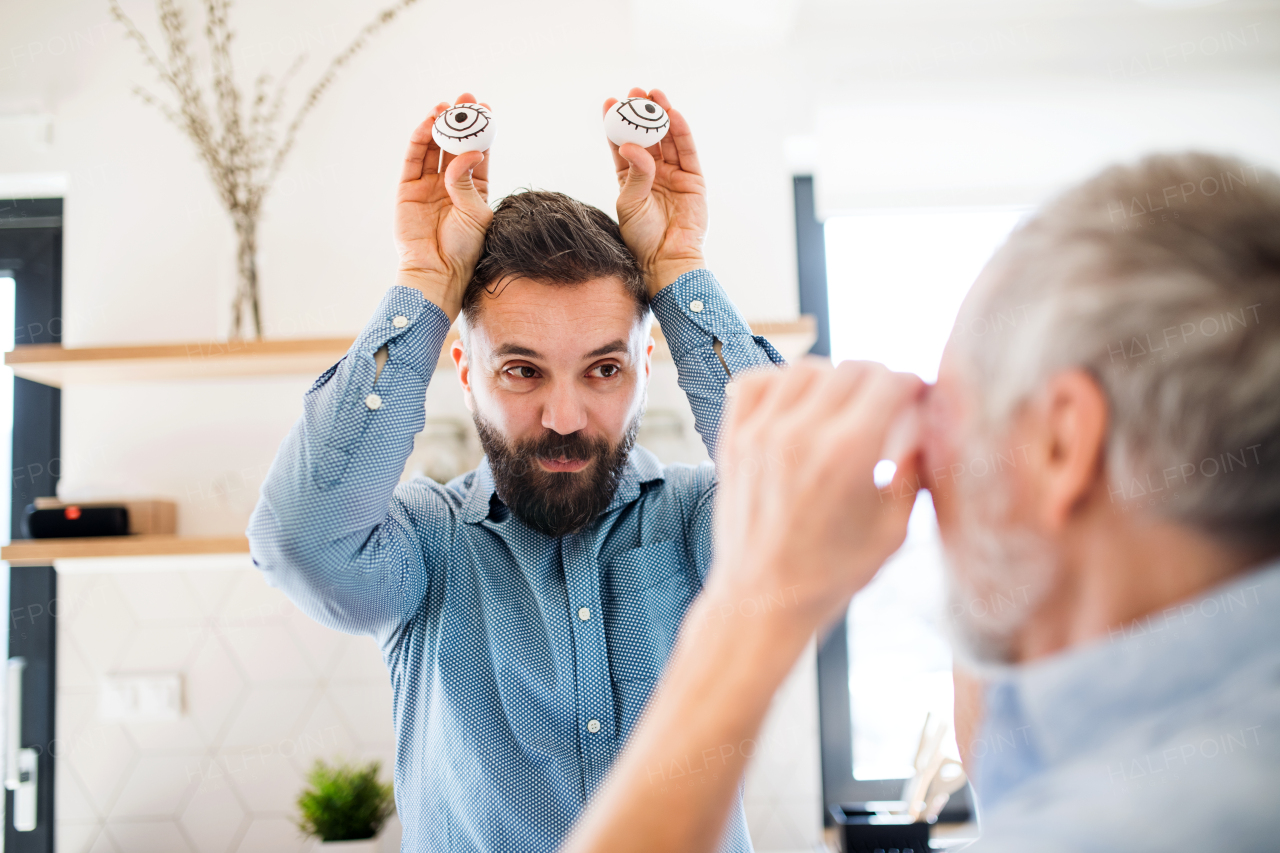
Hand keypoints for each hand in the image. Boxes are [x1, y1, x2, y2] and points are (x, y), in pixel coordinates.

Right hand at [394, 93, 493, 319]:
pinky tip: (430, 123)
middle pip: (454, 145)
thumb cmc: (462, 248)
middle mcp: (451, 184)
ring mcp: (428, 185)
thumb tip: (471, 152)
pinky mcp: (408, 188)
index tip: (486, 108)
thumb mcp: (475, 212)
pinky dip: (421, 139)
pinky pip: (414, 158)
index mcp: (474, 189)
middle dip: (460, 120)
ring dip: (439, 125)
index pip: (478, 152)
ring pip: (433, 147)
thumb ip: (469, 181)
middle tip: (466, 98)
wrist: (436, 270)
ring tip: (446, 106)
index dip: (481, 130)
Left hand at [604, 88, 706, 297]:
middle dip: (641, 112)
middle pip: (647, 136)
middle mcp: (653, 173)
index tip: (610, 102)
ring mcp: (674, 175)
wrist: (667, 259)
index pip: (622, 144)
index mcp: (630, 178)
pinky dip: (682, 132)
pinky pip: (688, 151)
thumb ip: (634, 173)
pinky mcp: (693, 180)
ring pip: (668, 139)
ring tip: (654, 94)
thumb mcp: (630, 203)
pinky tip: (673, 114)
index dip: (617, 123)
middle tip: (635, 91)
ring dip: (662, 115)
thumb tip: (630, 145)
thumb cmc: (642, 237)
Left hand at [711, 360, 925, 636]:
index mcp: (849, 452)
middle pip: (852, 368)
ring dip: (833, 378)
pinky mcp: (733, 440)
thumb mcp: (893, 529)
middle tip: (888, 404)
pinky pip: (756, 381)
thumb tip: (925, 428)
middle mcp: (802, 433)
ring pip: (805, 368)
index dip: (913, 385)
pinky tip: (797, 402)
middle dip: (880, 379)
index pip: (890, 381)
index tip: (918, 399)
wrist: (762, 600)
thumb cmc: (832, 574)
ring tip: (844, 405)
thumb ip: (914, 472)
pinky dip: (780, 380)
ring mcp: (761, 433)